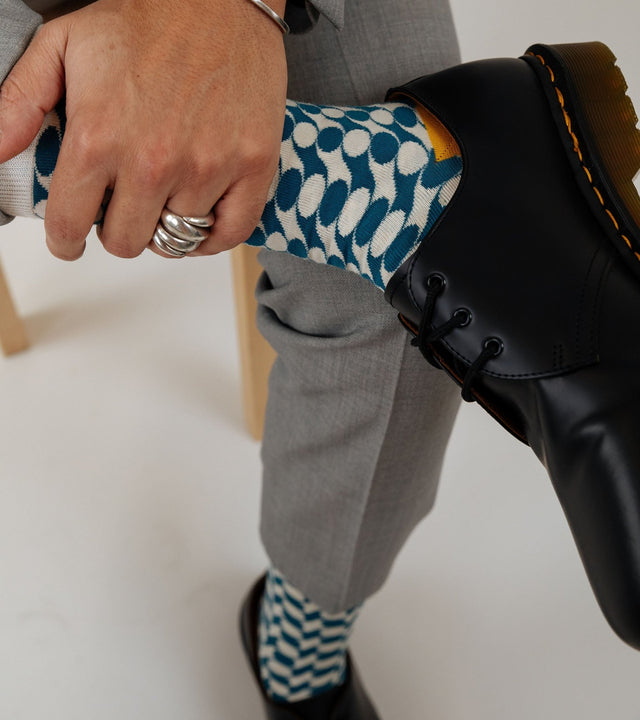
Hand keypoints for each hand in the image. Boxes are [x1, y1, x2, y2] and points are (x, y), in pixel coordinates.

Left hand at [0, 0, 287, 259]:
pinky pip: (230, 233)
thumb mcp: (63, 45)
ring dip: (164, 229)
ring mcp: (208, 168)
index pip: (71, 223)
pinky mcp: (252, 166)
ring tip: (161, 205)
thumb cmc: (148, 18)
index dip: (65, 240)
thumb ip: (19, 101)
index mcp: (100, 137)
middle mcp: (153, 162)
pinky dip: (212, 238)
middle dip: (116, 233)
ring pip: (177, 240)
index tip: (69, 241)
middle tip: (120, 213)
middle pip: (126, 242)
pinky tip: (201, 222)